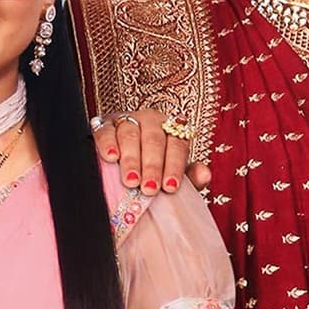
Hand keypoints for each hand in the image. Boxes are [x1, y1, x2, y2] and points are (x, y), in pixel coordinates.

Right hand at [91, 110, 212, 194]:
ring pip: (130, 134)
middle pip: (153, 139)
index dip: (174, 166)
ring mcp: (127, 119)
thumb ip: (190, 176)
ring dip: (131, 159)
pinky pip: (105, 131)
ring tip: (131, 181)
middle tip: (149, 188)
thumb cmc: (152, 170)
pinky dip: (108, 143)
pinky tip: (111, 157)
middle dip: (152, 166)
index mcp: (172, 130)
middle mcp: (151, 120)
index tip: (170, 187)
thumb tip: (205, 175)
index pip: (177, 144)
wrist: (122, 164)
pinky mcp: (104, 124)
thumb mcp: (171, 174)